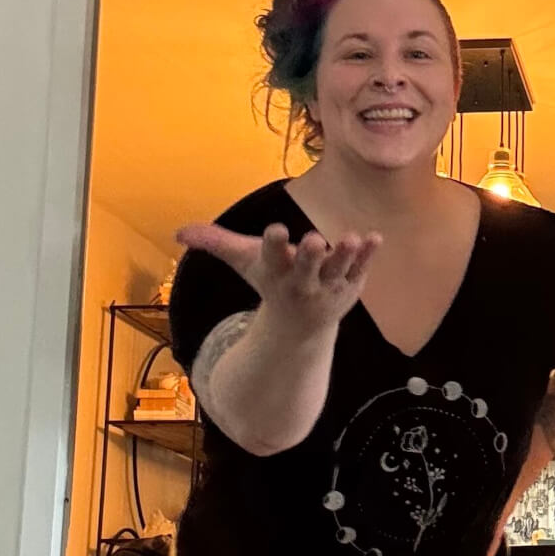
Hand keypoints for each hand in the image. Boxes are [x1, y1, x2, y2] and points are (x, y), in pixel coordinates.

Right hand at [176, 221, 380, 334]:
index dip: (273, 244)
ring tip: (352, 238)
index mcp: (276, 272)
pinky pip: (361, 269)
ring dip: (345, 256)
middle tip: (312, 239)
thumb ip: (216, 243)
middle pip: (305, 268)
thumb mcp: (244, 261)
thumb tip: (178, 232)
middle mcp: (302, 282)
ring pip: (338, 270)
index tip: (275, 229)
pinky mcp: (351, 284)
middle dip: (308, 256)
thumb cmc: (271, 281)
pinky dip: (369, 256)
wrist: (301, 326)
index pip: (271, 257)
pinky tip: (376, 238)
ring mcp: (329, 285)